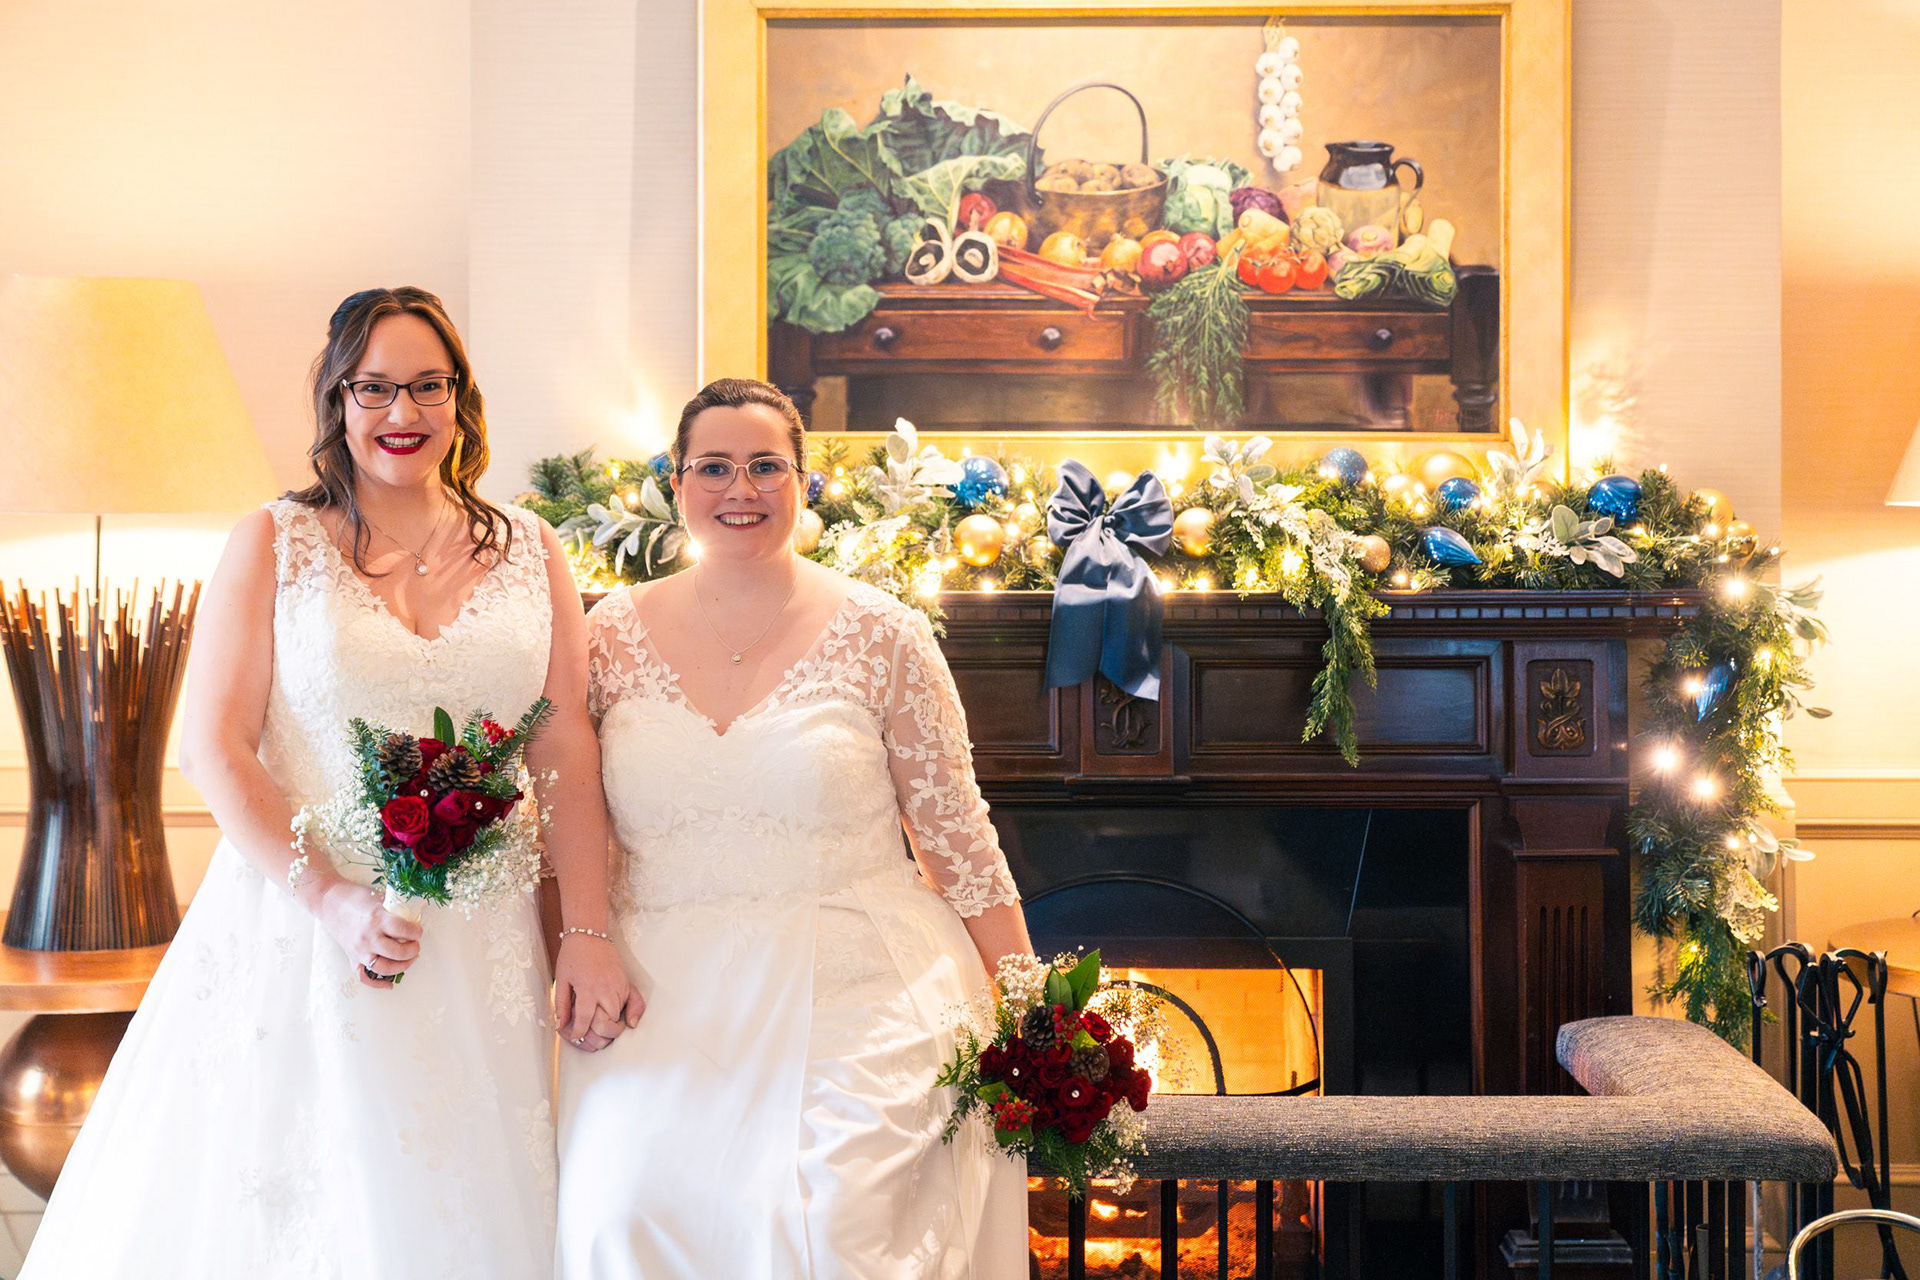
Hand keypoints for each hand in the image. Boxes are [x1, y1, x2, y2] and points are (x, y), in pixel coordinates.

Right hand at [312, 876, 422, 988]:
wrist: (329, 901)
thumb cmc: (355, 896)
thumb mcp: (379, 898)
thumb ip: (395, 910)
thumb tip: (415, 918)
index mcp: (376, 919)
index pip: (403, 930)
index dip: (416, 932)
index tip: (419, 931)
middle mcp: (368, 937)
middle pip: (397, 952)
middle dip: (413, 950)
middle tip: (416, 945)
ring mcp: (359, 950)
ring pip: (384, 968)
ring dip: (402, 966)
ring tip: (410, 958)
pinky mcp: (351, 957)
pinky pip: (363, 977)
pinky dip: (377, 984)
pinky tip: (390, 984)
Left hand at [554, 932, 644, 1051]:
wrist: (589, 934)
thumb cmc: (573, 955)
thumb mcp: (561, 980)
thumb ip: (562, 1005)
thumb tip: (561, 1025)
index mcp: (587, 990)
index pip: (585, 1022)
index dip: (578, 1034)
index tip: (574, 1036)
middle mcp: (606, 991)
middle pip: (607, 1025)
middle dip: (597, 1036)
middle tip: (588, 1036)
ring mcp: (619, 987)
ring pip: (619, 1018)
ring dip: (610, 1028)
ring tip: (600, 1029)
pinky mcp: (626, 983)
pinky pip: (633, 1004)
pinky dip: (629, 1016)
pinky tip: (628, 1022)